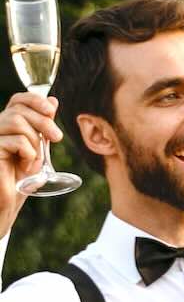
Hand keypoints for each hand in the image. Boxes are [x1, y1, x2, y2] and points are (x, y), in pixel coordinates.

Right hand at [0, 92, 60, 233]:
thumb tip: (52, 100)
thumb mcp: (37, 148)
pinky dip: (29, 154)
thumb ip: (43, 127)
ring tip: (36, 161)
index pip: (18, 100)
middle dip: (44, 122)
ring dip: (35, 142)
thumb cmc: (21, 177)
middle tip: (57, 138)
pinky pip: (17, 141)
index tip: (52, 111)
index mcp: (7, 124)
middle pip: (19, 110)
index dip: (34, 100)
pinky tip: (26, 168)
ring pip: (17, 122)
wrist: (8, 202)